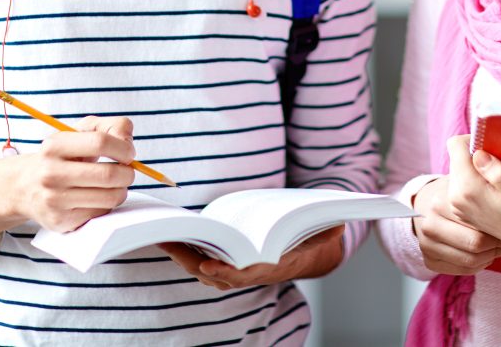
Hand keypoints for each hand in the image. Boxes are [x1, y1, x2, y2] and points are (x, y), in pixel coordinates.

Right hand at [0, 115, 135, 237]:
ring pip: (110, 197)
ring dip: (122, 190)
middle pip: (109, 174)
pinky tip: (99, 197)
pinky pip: (101, 213)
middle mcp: (51, 173)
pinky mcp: (60, 220)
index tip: (128, 153)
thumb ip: (108, 126)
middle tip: (127, 171)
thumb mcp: (77, 133)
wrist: (23, 187)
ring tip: (116, 184)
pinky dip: (108, 204)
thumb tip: (128, 139)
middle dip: (128, 173)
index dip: (123, 147)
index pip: (101, 142)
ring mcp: (54, 199)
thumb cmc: (60, 157)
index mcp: (55, 145)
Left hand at [160, 224, 344, 289]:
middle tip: (170, 240)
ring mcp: (234, 270)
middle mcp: (248, 273)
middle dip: (190, 259)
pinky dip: (184, 249)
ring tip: (162, 233)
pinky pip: (200, 259)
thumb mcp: (322, 236)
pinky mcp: (225, 261)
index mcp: (268, 268)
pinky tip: (170, 234)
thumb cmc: (310, 241)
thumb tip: (338, 225)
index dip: (226, 271)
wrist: (305, 254)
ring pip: (201, 267)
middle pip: (212, 272)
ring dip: (181, 253)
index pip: (244, 275)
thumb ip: (326, 233)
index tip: (210, 264)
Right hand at [412, 174, 500, 275]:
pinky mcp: (429, 260)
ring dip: (491, 256)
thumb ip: (477, 173)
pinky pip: (463, 270)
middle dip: (497, 243)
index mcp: (440, 202)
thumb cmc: (451, 191)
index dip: (500, 226)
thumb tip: (491, 161)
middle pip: (475, 244)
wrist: (424, 204)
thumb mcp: (462, 177)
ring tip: (500, 247)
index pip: (477, 222)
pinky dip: (479, 265)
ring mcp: (427, 245)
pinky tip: (485, 254)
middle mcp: (430, 225)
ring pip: (471, 261)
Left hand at [444, 135, 500, 265]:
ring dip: (478, 167)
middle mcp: (455, 198)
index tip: (496, 148)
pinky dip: (477, 179)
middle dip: (477, 154)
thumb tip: (478, 154)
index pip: (455, 145)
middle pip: (456, 156)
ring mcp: (457, 206)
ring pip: (459, 168)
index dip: (475, 139)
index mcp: (467, 189)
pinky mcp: (461, 209)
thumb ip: (500, 174)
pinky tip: (496, 190)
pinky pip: (462, 182)